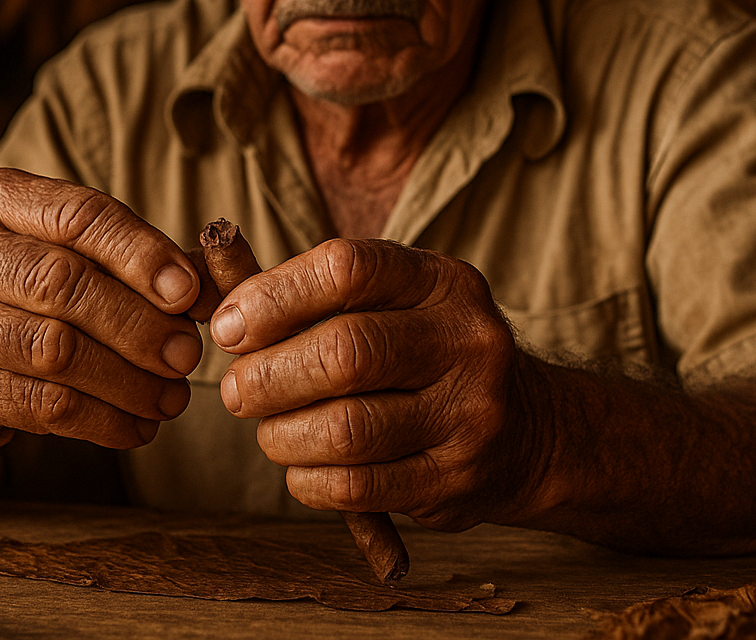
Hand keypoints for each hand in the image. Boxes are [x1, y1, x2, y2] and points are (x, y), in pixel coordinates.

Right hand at [0, 168, 205, 451]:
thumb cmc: (38, 294)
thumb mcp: (81, 256)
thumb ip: (142, 262)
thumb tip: (212, 286)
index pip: (77, 214)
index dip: (140, 254)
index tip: (189, 293)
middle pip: (60, 282)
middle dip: (137, 324)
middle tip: (187, 356)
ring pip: (51, 350)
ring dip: (125, 381)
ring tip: (171, 398)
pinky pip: (36, 405)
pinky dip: (99, 421)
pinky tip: (135, 428)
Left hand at [208, 238, 545, 530]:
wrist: (531, 431)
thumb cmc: (428, 357)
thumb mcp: (398, 304)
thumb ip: (320, 299)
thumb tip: (224, 308)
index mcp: (444, 282)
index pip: (346, 269)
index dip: (273, 296)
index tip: (230, 325)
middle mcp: (467, 341)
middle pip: (343, 353)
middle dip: (268, 375)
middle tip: (238, 391)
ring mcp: (470, 414)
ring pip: (345, 429)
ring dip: (282, 435)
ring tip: (271, 431)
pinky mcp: (457, 480)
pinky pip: (356, 486)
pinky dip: (308, 480)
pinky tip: (302, 468)